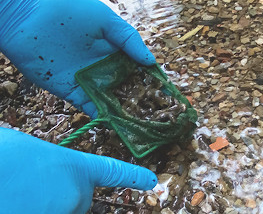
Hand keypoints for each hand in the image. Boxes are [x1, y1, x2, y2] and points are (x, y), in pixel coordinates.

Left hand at [0, 0, 156, 116]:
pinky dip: (102, 114)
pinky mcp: (68, 90)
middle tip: (158, 112)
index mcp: (111, 46)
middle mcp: (100, 65)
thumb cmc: (69, 10)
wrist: (28, 17)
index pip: (135, 65)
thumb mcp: (106, 20)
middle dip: (140, 97)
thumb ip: (129, 40)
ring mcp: (85, 78)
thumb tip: (151, 61)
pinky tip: (117, 122)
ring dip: (124, 109)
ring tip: (142, 122)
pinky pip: (88, 105)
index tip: (165, 88)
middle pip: (124, 84)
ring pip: (109, 97)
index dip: (149, 76)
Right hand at [0, 127, 156, 213]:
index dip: (134, 177)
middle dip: (56, 199)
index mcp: (76, 167)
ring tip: (15, 195)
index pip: (114, 173)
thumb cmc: (3, 154)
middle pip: (76, 204)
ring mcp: (61, 213)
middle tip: (28, 187)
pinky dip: (24, 209)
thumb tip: (43, 182)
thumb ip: (49, 171)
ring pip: (55, 212)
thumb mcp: (30, 152)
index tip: (152, 181)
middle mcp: (77, 195)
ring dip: (37, 206)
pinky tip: (12, 201)